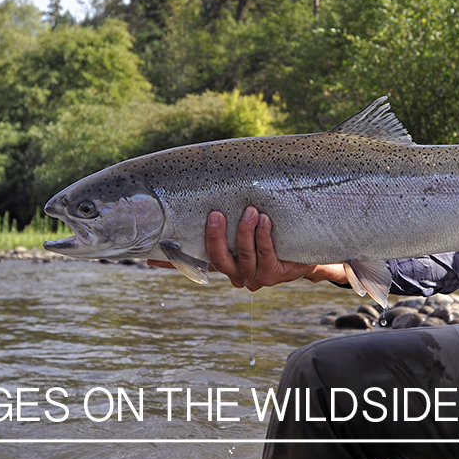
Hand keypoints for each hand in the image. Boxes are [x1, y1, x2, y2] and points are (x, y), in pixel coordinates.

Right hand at [157, 206, 347, 290]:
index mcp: (225, 263)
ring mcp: (256, 276)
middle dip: (216, 237)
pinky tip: (265, 221)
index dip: (171, 260)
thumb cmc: (275, 232)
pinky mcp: (276, 274)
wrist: (309, 249)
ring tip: (252, 211)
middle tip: (216, 214)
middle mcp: (237, 273)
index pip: (193, 261)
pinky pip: (266, 255)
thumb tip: (207, 182)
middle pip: (218, 260)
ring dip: (246, 232)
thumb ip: (231, 212)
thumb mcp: (249, 222)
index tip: (149, 254)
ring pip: (245, 256)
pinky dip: (264, 236)